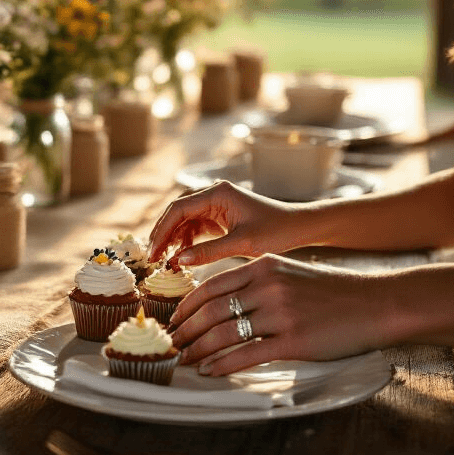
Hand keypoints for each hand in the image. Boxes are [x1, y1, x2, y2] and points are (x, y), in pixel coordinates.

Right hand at [147, 180, 303, 266]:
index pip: (179, 209)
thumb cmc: (278, 231)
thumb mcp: (243, 244)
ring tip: (164, 259)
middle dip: (163, 234)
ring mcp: (216, 203)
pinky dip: (186, 240)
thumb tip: (178, 261)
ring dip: (173, 238)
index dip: (162, 231)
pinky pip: (195, 225)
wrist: (301, 227)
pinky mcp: (220, 215)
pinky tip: (181, 255)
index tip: (153, 252)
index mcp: (218, 193)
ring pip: (184, 219)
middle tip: (152, 257)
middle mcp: (214, 193)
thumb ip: (209, 252)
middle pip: (177, 211)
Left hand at [168, 254, 375, 374]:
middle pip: (211, 310)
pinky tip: (210, 370)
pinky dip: (223, 364)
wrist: (375, 303)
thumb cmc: (330, 291)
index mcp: (262, 267)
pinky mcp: (294, 340)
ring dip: (199, 349)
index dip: (186, 305)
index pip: (211, 286)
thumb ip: (256, 280)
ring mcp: (280, 313)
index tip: (174, 319)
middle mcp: (267, 286)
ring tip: (186, 358)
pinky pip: (248, 354)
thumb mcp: (288, 272)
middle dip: (186, 329)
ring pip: (224, 333)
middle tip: (172, 343)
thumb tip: (221, 298)